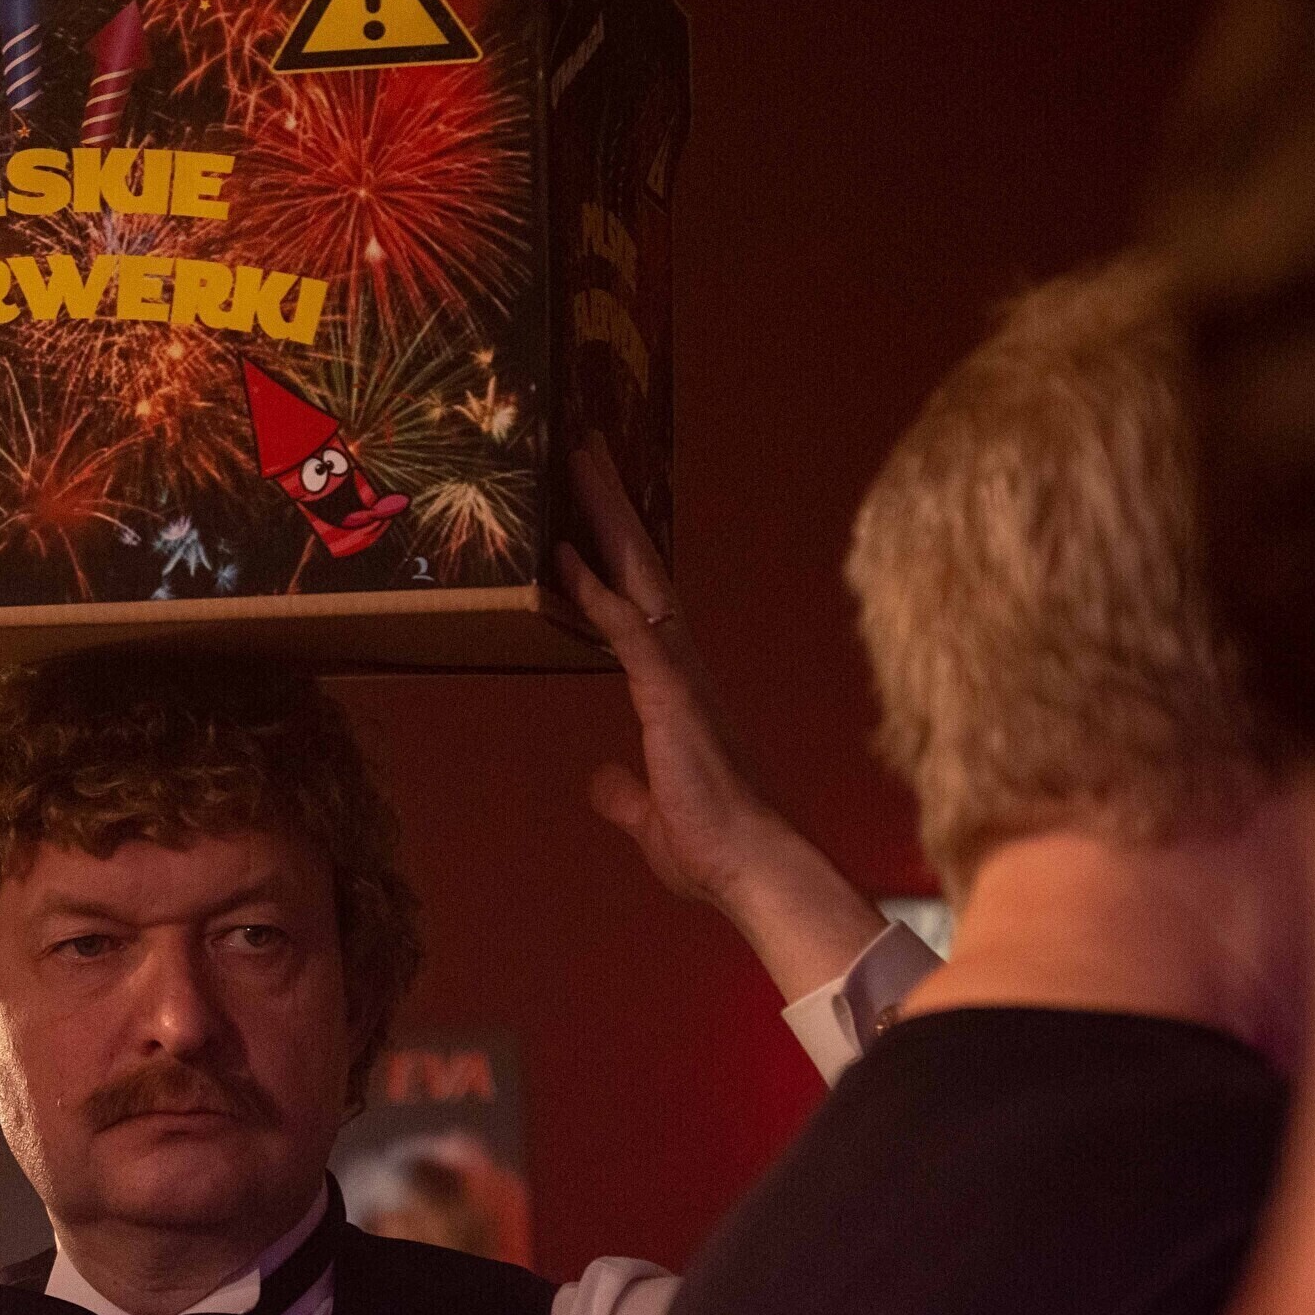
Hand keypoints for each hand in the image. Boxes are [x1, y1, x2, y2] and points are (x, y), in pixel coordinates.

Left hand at [561, 439, 886, 1002]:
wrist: (750, 869)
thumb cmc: (712, 849)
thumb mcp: (651, 816)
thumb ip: (627, 794)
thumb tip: (604, 782)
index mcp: (675, 688)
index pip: (637, 602)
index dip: (611, 552)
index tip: (586, 508)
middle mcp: (681, 665)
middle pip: (639, 565)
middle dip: (609, 505)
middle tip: (582, 445)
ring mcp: (678, 674)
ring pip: (636, 576)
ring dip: (604, 518)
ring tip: (578, 460)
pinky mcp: (669, 696)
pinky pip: (625, 631)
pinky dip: (593, 592)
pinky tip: (564, 555)